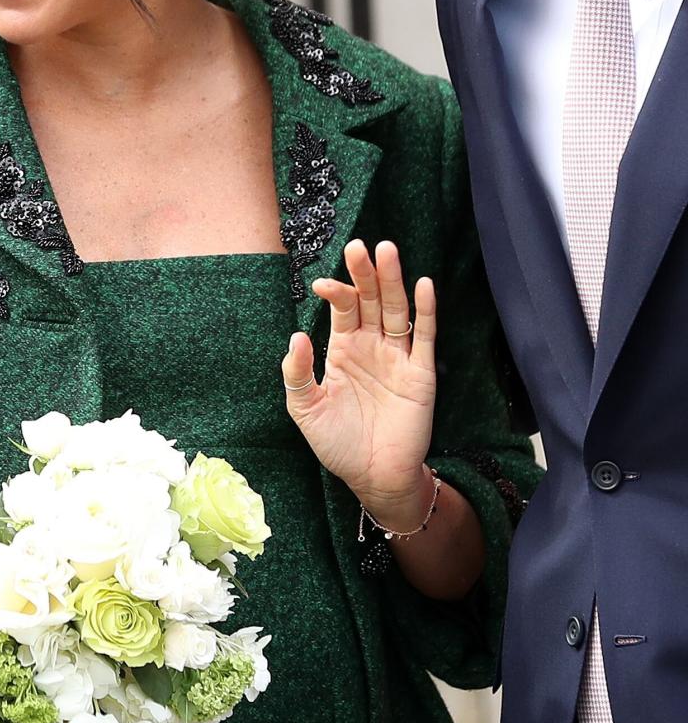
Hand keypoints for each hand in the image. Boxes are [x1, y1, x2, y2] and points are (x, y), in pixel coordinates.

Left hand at [282, 240, 436, 526]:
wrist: (373, 477)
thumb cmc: (338, 444)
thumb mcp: (306, 410)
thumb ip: (298, 375)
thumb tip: (296, 336)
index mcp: (344, 350)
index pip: (343, 308)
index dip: (336, 292)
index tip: (322, 284)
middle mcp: (372, 347)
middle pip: (371, 300)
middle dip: (365, 273)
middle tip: (359, 246)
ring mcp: (398, 357)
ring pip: (396, 310)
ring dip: (393, 281)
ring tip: (387, 251)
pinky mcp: (421, 373)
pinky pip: (425, 336)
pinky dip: (426, 311)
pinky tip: (423, 284)